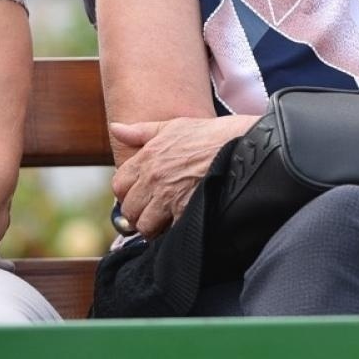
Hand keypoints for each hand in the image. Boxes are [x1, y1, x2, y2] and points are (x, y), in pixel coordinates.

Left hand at [110, 115, 253, 237]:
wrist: (241, 145)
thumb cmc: (210, 135)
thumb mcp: (174, 126)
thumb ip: (141, 131)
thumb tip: (116, 129)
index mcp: (147, 157)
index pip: (119, 185)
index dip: (128, 193)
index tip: (140, 195)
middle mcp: (153, 178)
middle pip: (129, 209)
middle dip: (140, 213)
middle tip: (154, 211)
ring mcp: (168, 196)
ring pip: (145, 225)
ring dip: (154, 226)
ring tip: (167, 220)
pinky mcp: (185, 211)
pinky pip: (168, 232)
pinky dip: (173, 232)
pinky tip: (182, 223)